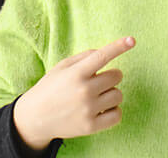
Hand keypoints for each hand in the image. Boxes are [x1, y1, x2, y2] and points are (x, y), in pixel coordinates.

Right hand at [12, 36, 135, 149]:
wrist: (36, 117)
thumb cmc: (51, 87)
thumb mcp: (62, 66)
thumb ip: (84, 57)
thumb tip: (104, 53)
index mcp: (77, 72)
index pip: (102, 55)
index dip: (118, 46)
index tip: (132, 40)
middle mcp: (84, 90)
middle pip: (116, 76)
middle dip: (111, 75)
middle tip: (98, 80)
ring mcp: (88, 110)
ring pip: (118, 95)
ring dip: (112, 93)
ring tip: (98, 96)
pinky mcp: (91, 127)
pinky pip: (117, 115)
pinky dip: (114, 111)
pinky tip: (103, 109)